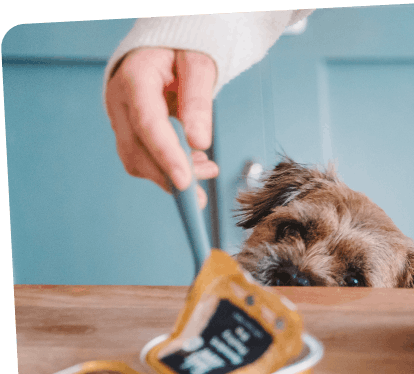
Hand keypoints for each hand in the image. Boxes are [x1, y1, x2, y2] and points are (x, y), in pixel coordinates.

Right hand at [105, 47, 218, 207]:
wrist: (163, 48)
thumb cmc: (182, 52)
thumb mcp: (198, 65)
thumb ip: (198, 102)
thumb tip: (200, 143)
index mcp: (134, 77)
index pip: (147, 123)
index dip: (165, 155)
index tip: (185, 183)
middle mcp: (119, 101)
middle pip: (136, 149)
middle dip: (168, 177)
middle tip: (200, 199)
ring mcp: (119, 118)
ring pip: (136, 160)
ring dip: (170, 176)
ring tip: (208, 170)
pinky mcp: (128, 131)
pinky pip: (143, 158)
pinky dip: (168, 169)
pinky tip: (195, 165)